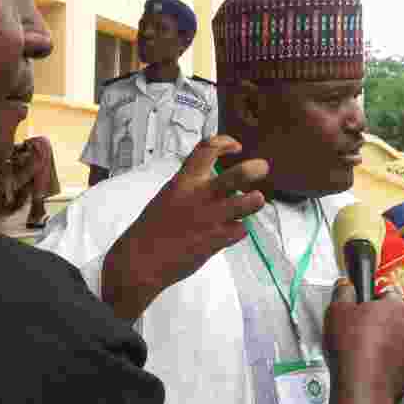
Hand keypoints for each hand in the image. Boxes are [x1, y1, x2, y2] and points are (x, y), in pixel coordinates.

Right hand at [103, 136, 267, 318]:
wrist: (141, 260)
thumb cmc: (153, 227)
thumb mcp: (169, 195)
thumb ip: (190, 185)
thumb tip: (212, 180)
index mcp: (184, 181)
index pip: (207, 150)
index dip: (225, 142)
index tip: (236, 146)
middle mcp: (200, 195)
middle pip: (236, 175)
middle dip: (254, 169)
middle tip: (262, 167)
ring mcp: (211, 218)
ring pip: (247, 203)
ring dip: (255, 200)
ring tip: (257, 199)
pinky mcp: (217, 240)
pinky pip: (240, 230)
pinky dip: (239, 229)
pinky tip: (232, 231)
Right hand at [324, 280, 403, 403]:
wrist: (363, 387)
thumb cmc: (351, 346)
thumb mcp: (337, 311)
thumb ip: (343, 293)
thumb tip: (346, 285)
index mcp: (395, 306)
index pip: (387, 296)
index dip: (372, 303)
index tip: (361, 311)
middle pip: (396, 319)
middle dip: (381, 324)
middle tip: (360, 333)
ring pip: (400, 342)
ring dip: (388, 344)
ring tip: (366, 354)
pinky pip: (401, 363)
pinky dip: (391, 365)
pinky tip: (373, 369)